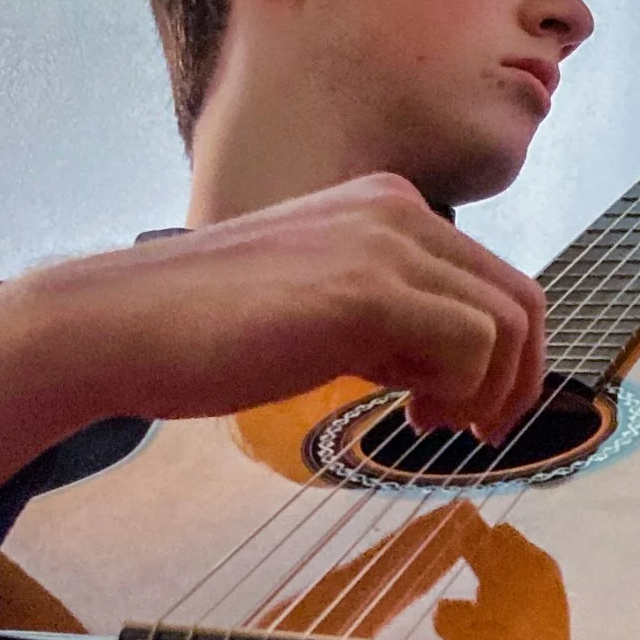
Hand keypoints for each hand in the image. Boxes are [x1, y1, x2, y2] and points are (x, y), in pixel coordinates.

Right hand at [0, 176, 546, 559]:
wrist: (120, 324)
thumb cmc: (205, 329)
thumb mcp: (316, 309)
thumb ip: (382, 322)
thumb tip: (445, 369)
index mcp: (386, 207)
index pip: (492, 279)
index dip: (500, 355)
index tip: (457, 408)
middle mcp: (396, 210)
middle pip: (520, 298)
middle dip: (516, 378)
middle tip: (477, 432)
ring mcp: (384, 245)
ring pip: (507, 323)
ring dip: (490, 392)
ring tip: (433, 428)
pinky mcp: (366, 291)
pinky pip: (471, 344)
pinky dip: (463, 393)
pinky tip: (411, 418)